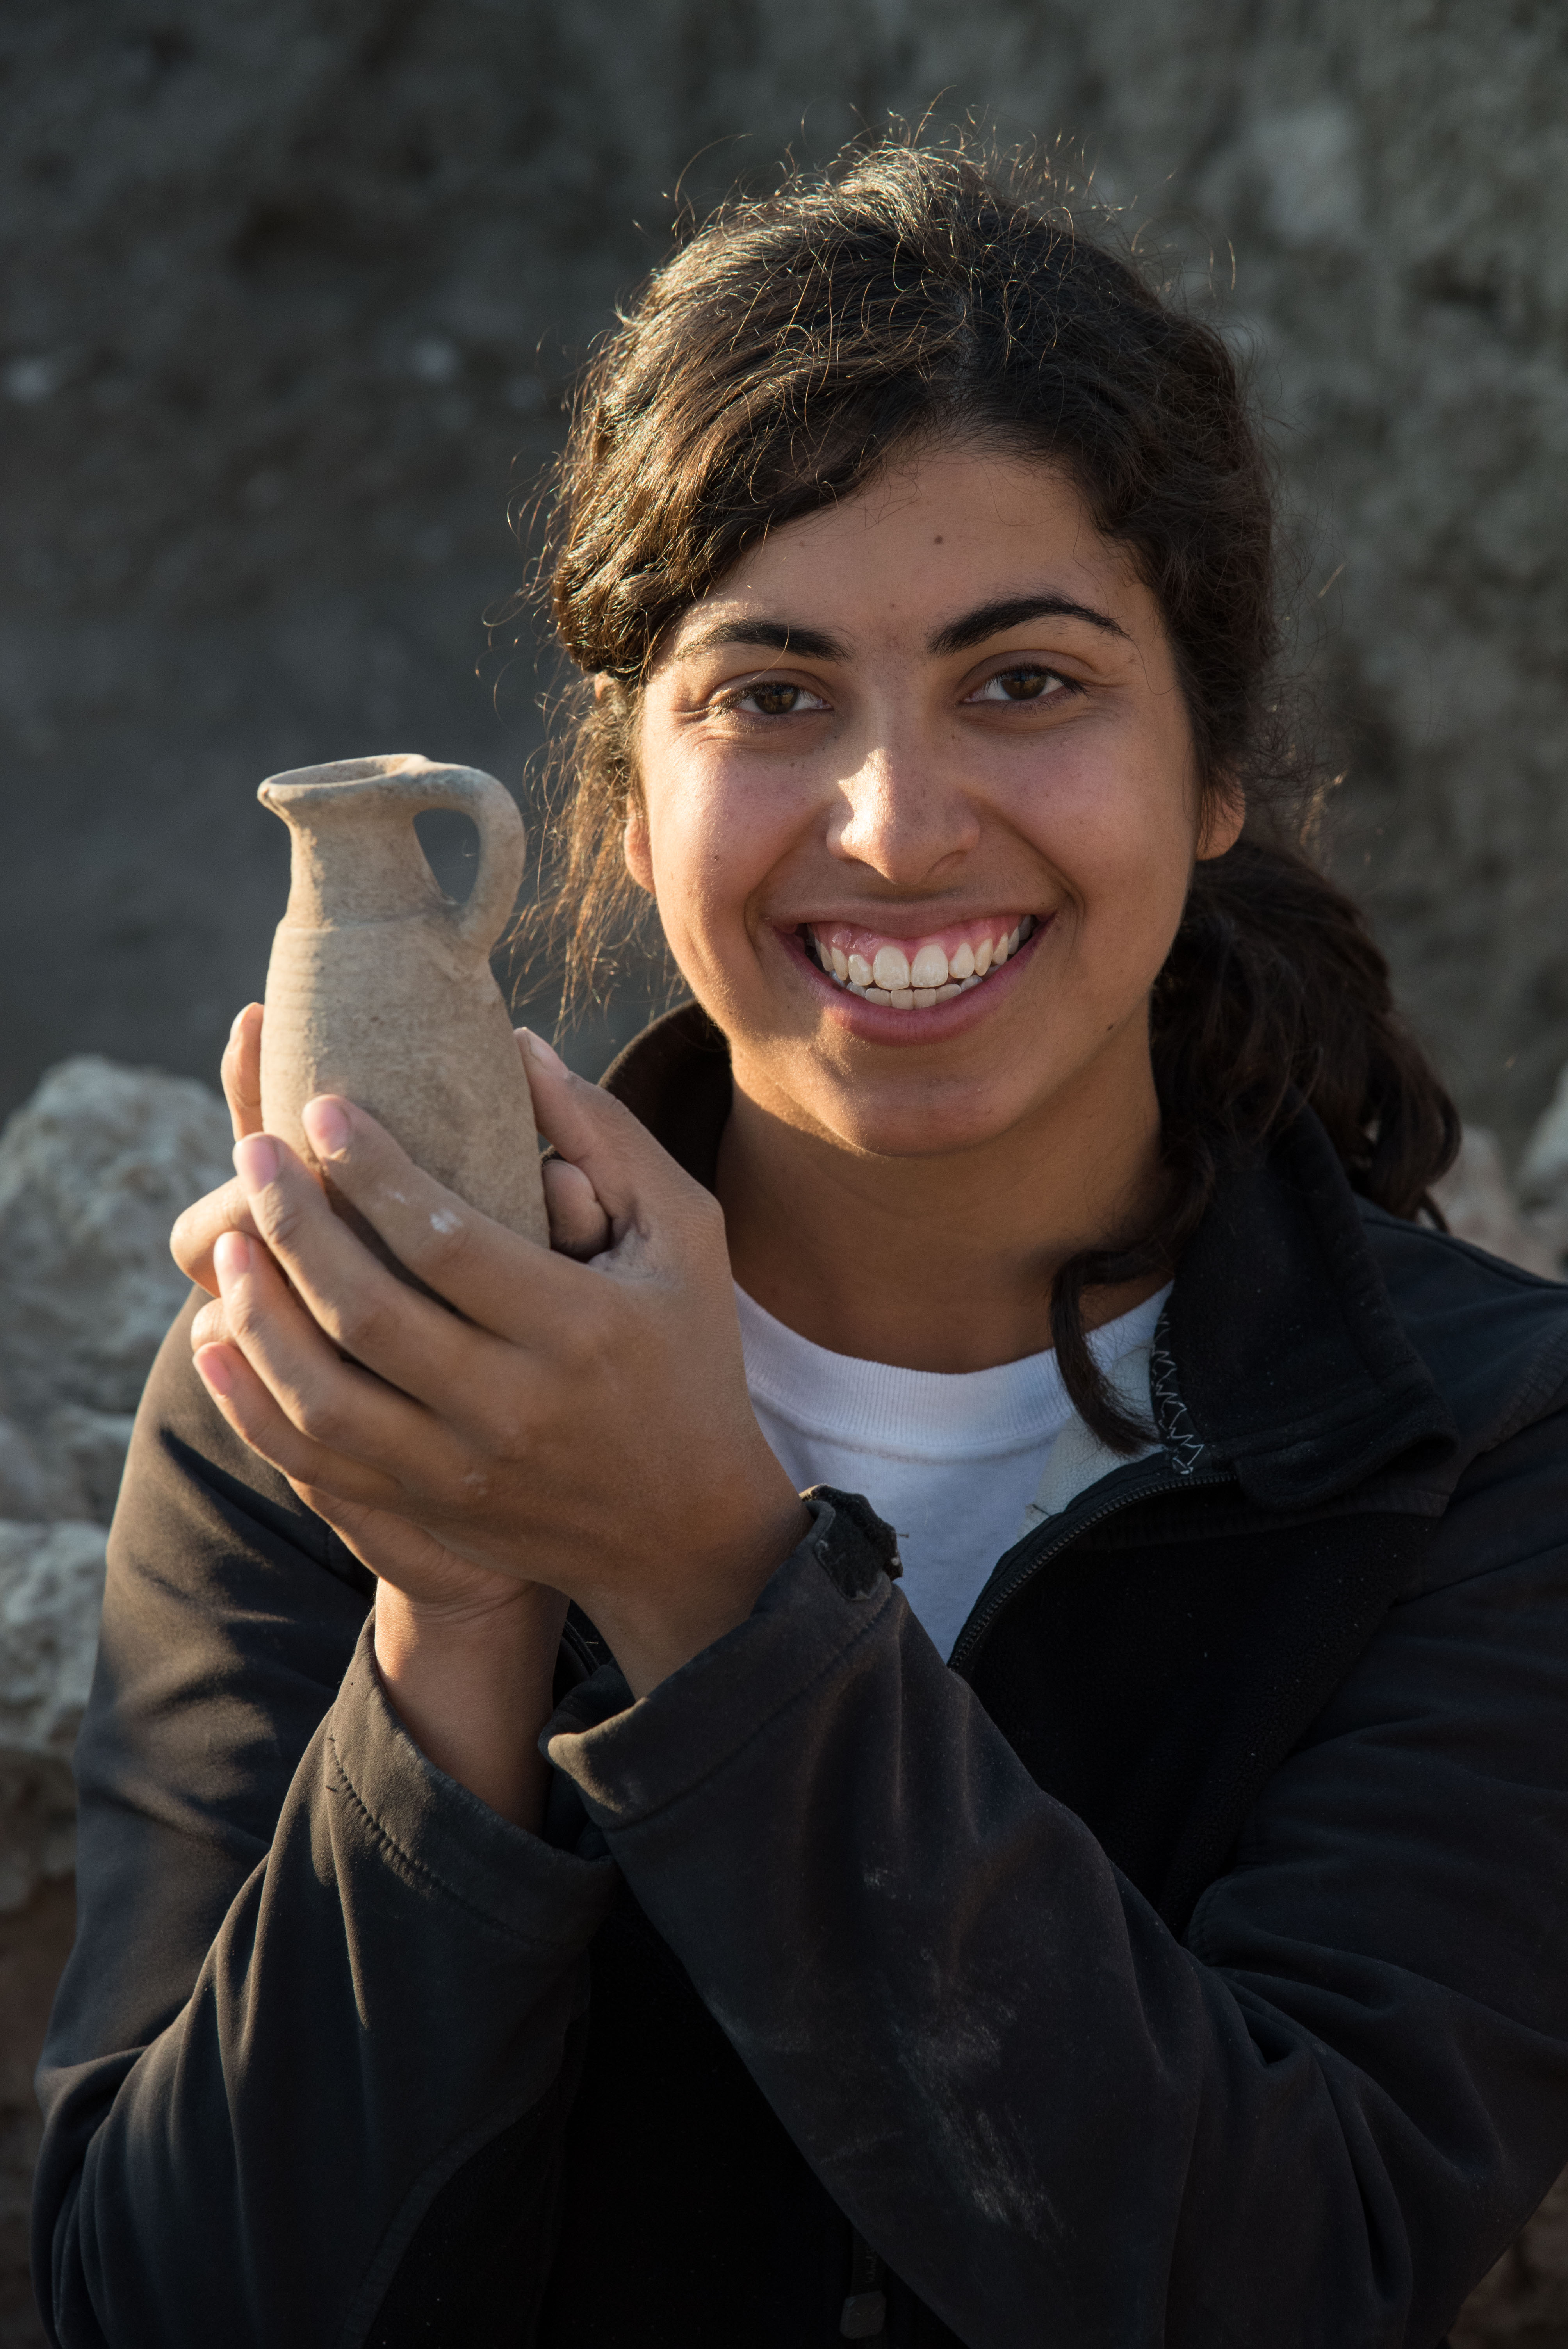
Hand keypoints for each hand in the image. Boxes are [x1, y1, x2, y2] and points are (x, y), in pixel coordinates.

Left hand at [188, 1028, 807, 1700]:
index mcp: (582, 1326)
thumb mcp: (684, 1237)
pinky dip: (252, 1403)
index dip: (374, 1172)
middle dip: (296, 1224)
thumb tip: (519, 1046)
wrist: (687, 1528)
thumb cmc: (688, 1353)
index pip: (450, 1240)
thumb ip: (607, 1139)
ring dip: (263, 1312)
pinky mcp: (432, 1511)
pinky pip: (315, 1464)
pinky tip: (217, 1340)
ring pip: (325, 1397)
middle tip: (253, 1151)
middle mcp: (519, 1405)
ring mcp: (467, 1469)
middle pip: (373, 1311)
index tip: (322, 1107)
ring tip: (230, 1237)